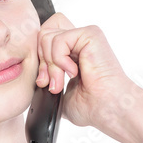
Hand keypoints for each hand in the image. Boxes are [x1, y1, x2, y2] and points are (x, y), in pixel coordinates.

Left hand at [35, 12, 133, 130]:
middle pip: (42, 34)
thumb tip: (34, 73)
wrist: (107, 108)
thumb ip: (45, 76)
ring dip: (51, 65)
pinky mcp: (90, 34)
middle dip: (42, 62)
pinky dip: (60, 60)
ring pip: (47, 37)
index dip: (39, 59)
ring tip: (61, 83)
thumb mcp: (58, 90)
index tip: (45, 82)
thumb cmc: (92, 105)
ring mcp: (84, 36)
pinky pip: (58, 40)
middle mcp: (79, 41)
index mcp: (73, 51)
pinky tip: (75, 72)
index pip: (44, 39)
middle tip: (51, 83)